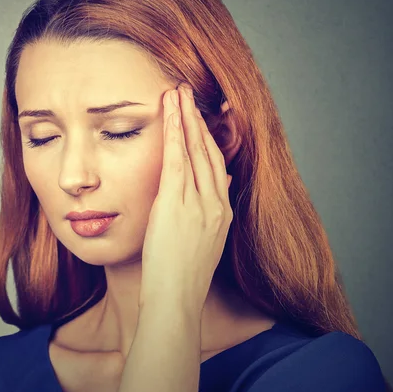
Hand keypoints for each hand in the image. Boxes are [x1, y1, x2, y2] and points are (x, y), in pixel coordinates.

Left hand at [139, 84, 232, 312]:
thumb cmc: (183, 274)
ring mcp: (199, 203)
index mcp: (222, 211)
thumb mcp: (206, 238)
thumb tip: (221, 181)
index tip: (199, 115)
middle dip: (197, 119)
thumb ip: (212, 208)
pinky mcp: (178, 204)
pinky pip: (177, 160)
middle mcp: (216, 202)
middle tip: (188, 92)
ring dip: (185, 117)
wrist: (176, 298)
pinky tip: (170, 112)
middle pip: (208, 150)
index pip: (216, 163)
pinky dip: (174, 133)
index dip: (206, 136)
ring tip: (178, 92)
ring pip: (194, 149)